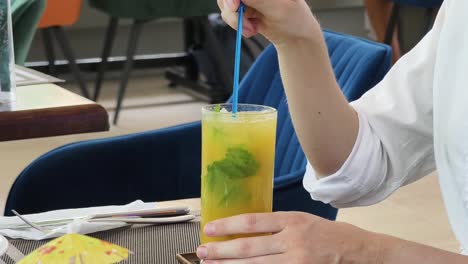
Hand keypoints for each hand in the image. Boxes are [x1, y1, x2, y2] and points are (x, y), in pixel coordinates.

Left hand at [197, 212, 381, 263]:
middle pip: (249, 246)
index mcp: (292, 220)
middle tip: (202, 252)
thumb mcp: (303, 221)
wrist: (359, 253)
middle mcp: (293, 240)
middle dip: (221, 251)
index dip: (228, 225)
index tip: (209, 228)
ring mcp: (297, 261)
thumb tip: (245, 231)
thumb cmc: (329, 234)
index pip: (253, 222)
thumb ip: (277, 226)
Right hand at [217, 0, 320, 45]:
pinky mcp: (242, 7)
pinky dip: (238, 25)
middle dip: (233, 10)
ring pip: (226, 3)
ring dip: (236, 20)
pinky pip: (229, 14)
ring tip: (252, 29)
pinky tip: (252, 29)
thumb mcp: (279, 8)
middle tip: (246, 24)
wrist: (294, 37)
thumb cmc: (294, 19)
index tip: (234, 7)